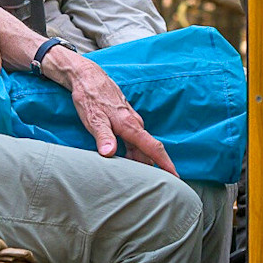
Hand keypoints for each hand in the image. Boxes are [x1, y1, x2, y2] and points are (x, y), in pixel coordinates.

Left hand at [49, 50, 177, 175]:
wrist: (86, 76)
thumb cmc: (89, 97)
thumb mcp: (93, 118)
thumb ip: (103, 136)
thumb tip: (109, 153)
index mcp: (130, 125)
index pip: (153, 148)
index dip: (166, 164)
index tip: (176, 178)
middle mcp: (134, 123)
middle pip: (147, 151)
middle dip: (151, 168)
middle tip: (150, 185)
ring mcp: (130, 120)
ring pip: (139, 145)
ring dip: (139, 160)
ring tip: (136, 178)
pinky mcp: (124, 119)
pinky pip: (133, 139)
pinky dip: (132, 151)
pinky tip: (125, 159)